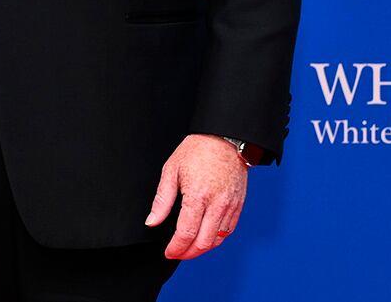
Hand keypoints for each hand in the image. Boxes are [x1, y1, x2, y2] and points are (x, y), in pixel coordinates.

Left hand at [144, 133, 248, 259]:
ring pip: (218, 240)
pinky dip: (217, 238)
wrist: (224, 137)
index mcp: (197, 196)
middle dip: (188, 253)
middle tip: (177, 253)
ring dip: (203, 248)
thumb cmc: (197, 149)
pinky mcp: (238, 204)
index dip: (176, 248)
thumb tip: (152, 221)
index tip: (169, 251)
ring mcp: (230, 205)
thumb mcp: (171, 170)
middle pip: (203, 242)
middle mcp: (216, 204)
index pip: (186, 233)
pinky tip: (206, 237)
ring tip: (190, 248)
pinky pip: (229, 230)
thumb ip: (162, 200)